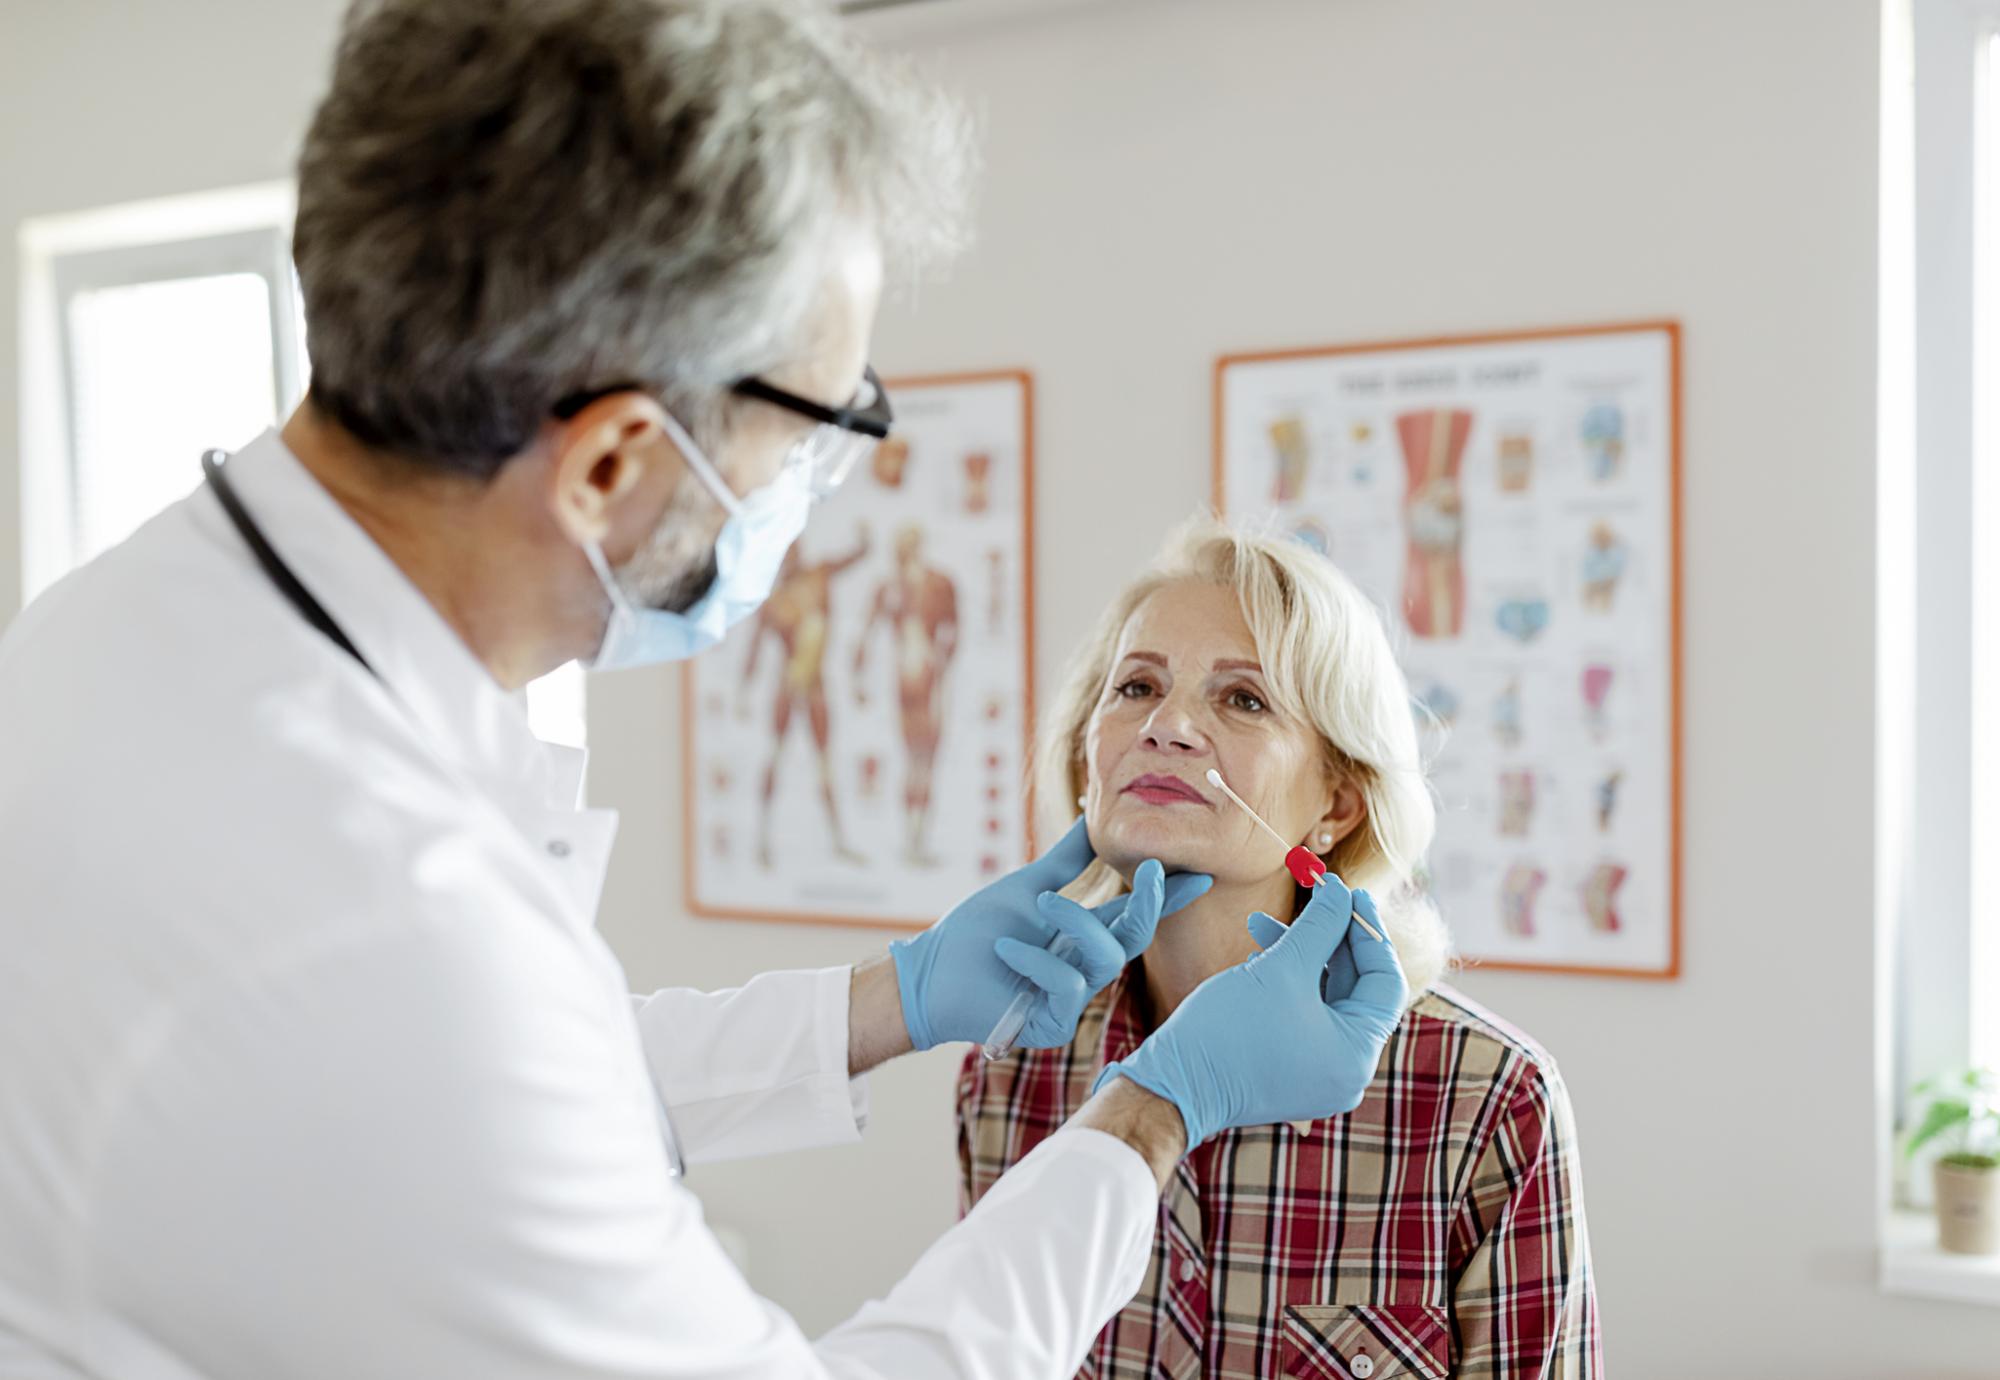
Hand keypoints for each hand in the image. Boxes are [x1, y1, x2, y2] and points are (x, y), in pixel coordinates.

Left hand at [888, 818, 1212, 1050]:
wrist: (931, 972)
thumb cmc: (974, 932)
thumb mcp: (1027, 888)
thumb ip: (1065, 860)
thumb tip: (1092, 818)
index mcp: (1080, 937)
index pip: (1133, 914)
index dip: (1167, 896)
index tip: (1200, 871)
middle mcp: (1084, 967)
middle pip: (1134, 936)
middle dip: (1151, 902)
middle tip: (1153, 867)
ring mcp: (1071, 999)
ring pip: (1106, 958)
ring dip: (1075, 923)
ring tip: (1039, 904)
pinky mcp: (1053, 1025)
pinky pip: (1068, 986)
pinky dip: (1038, 960)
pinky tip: (1007, 948)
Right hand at [1096, 880, 1404, 1147]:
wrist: (1173, 1086)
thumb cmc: (1229, 1030)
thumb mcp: (1283, 967)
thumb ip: (1321, 926)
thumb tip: (1342, 892)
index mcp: (1357, 1053)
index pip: (1385, 982)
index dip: (1368, 930)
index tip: (1350, 891)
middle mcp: (1346, 1071)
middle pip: (1355, 989)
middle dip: (1329, 937)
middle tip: (1313, 896)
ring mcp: (1317, 1074)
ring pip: (1323, 999)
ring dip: (1299, 955)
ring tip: (1259, 923)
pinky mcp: (1288, 1070)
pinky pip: (1302, 1016)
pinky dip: (1286, 983)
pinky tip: (1254, 956)